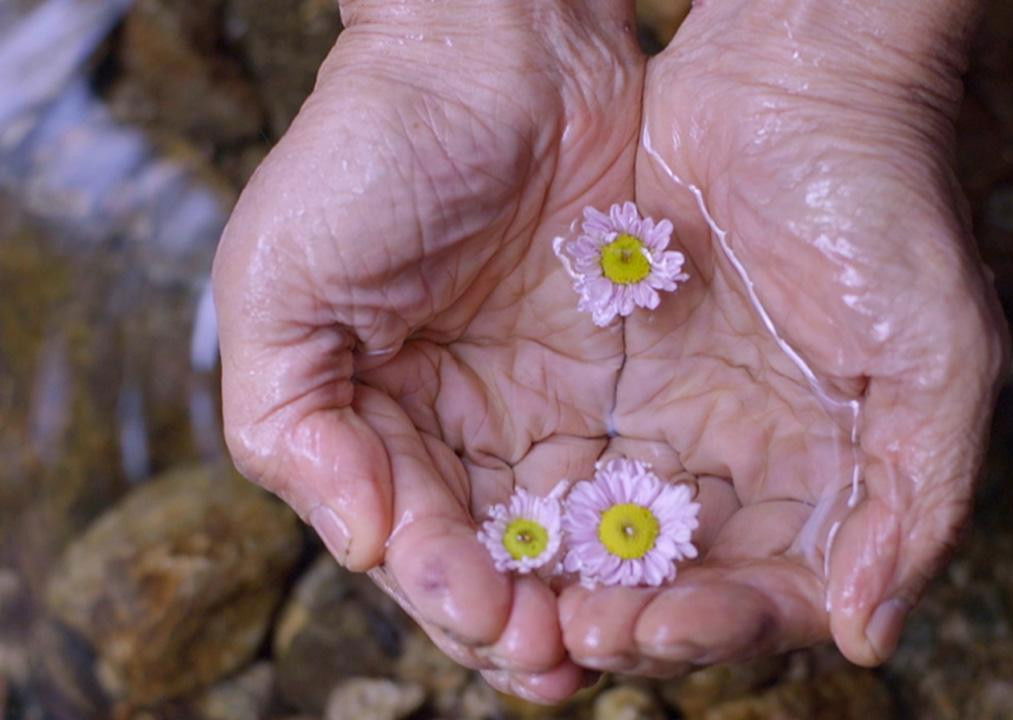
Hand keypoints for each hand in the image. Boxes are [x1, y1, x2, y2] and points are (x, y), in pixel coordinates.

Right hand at [213, 0, 645, 702]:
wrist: (499, 47)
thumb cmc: (371, 155)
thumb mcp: (281, 284)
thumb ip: (291, 424)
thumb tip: (361, 544)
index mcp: (379, 423)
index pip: (414, 541)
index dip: (446, 594)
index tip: (485, 621)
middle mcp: (471, 428)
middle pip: (498, 557)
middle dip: (523, 621)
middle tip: (560, 661)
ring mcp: (556, 403)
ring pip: (574, 533)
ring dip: (591, 595)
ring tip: (617, 639)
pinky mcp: (632, 373)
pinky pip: (642, 466)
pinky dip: (650, 524)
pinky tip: (669, 562)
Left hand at [557, 0, 1006, 674]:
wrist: (792, 82)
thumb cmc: (885, 208)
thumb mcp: (939, 351)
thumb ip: (919, 493)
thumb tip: (869, 631)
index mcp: (828, 479)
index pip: (772, 595)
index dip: (717, 627)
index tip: (654, 626)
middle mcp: (747, 466)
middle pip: (682, 583)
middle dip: (628, 622)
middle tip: (570, 633)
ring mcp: (674, 421)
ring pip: (612, 538)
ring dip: (568, 582)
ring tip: (516, 603)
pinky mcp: (607, 373)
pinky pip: (562, 458)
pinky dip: (533, 502)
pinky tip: (495, 525)